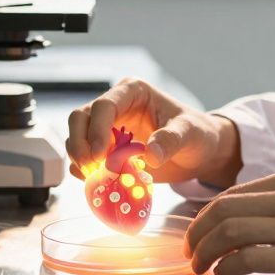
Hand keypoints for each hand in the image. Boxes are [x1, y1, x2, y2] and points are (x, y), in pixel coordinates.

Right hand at [65, 77, 241, 185]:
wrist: (198, 153)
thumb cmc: (196, 134)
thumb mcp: (190, 133)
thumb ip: (171, 140)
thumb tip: (151, 155)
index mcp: (133, 92)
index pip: (104, 105)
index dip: (97, 129)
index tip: (100, 155)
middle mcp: (115, 107)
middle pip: (80, 118)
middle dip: (79, 143)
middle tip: (90, 168)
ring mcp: (107, 128)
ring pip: (77, 137)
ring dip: (80, 158)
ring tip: (97, 177)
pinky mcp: (106, 150)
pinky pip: (85, 158)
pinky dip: (85, 171)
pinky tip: (99, 182)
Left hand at [183, 166, 274, 274]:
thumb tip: (246, 220)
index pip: (235, 192)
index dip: (207, 213)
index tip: (198, 231)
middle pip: (224, 209)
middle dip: (198, 232)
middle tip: (191, 251)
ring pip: (231, 232)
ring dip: (207, 252)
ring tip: (201, 267)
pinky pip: (250, 259)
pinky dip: (227, 268)